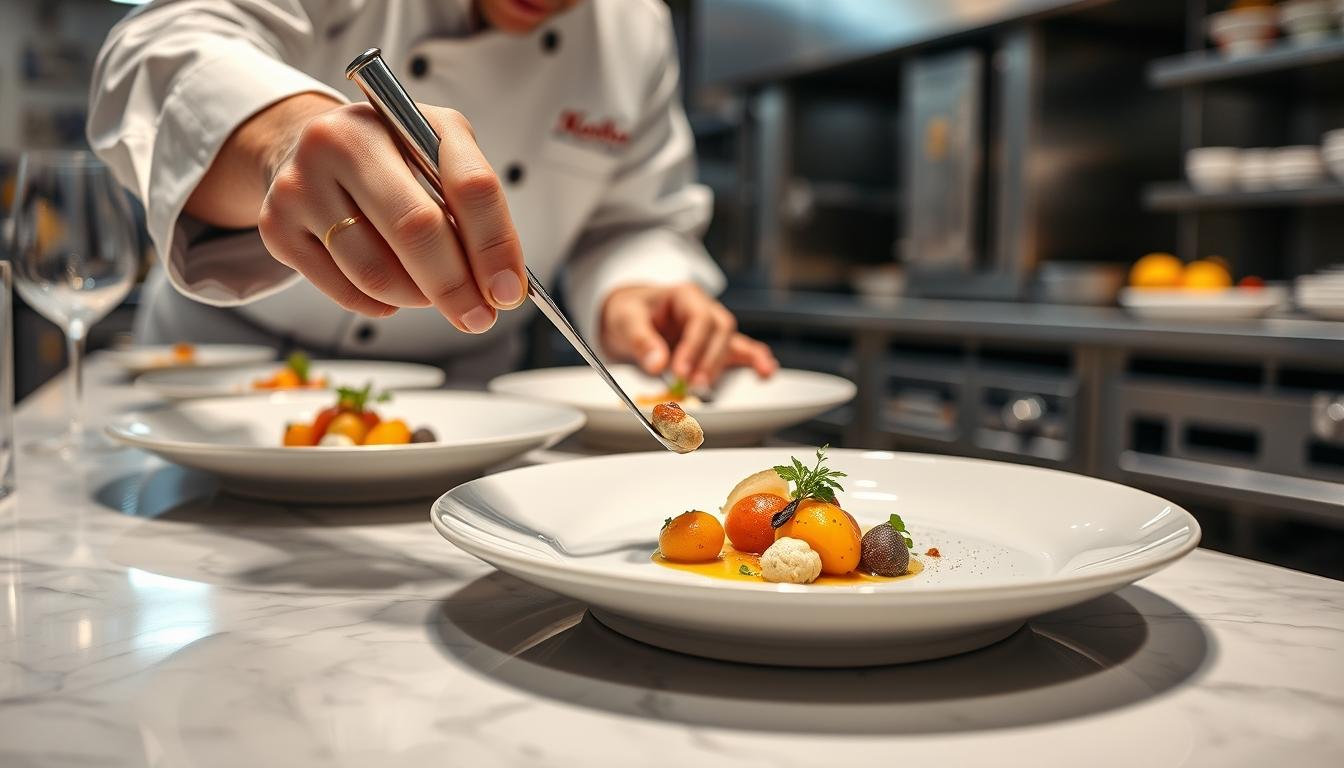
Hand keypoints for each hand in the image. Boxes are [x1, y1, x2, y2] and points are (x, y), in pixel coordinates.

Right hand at [190, 94, 525, 333]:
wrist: (306, 146)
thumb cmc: (389, 154)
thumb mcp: (438, 150)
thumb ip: (475, 202)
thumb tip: (502, 279)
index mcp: (398, 117)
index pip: (468, 185)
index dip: (496, 245)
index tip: (511, 291)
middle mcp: (340, 142)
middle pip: (417, 230)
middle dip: (457, 286)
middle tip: (479, 317)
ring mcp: (301, 184)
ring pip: (377, 272)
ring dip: (418, 297)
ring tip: (430, 292)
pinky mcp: (277, 227)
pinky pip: (344, 291)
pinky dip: (379, 304)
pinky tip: (390, 293)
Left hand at [600, 283, 776, 387]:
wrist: (629, 317)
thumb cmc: (630, 312)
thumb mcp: (626, 320)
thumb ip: (641, 340)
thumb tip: (657, 364)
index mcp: (686, 296)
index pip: (700, 319)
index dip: (694, 346)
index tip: (680, 371)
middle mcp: (706, 310)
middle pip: (721, 331)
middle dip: (709, 359)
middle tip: (694, 383)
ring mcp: (713, 329)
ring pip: (732, 343)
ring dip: (723, 366)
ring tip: (710, 385)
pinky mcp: (715, 347)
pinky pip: (742, 351)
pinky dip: (755, 361)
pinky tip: (765, 373)